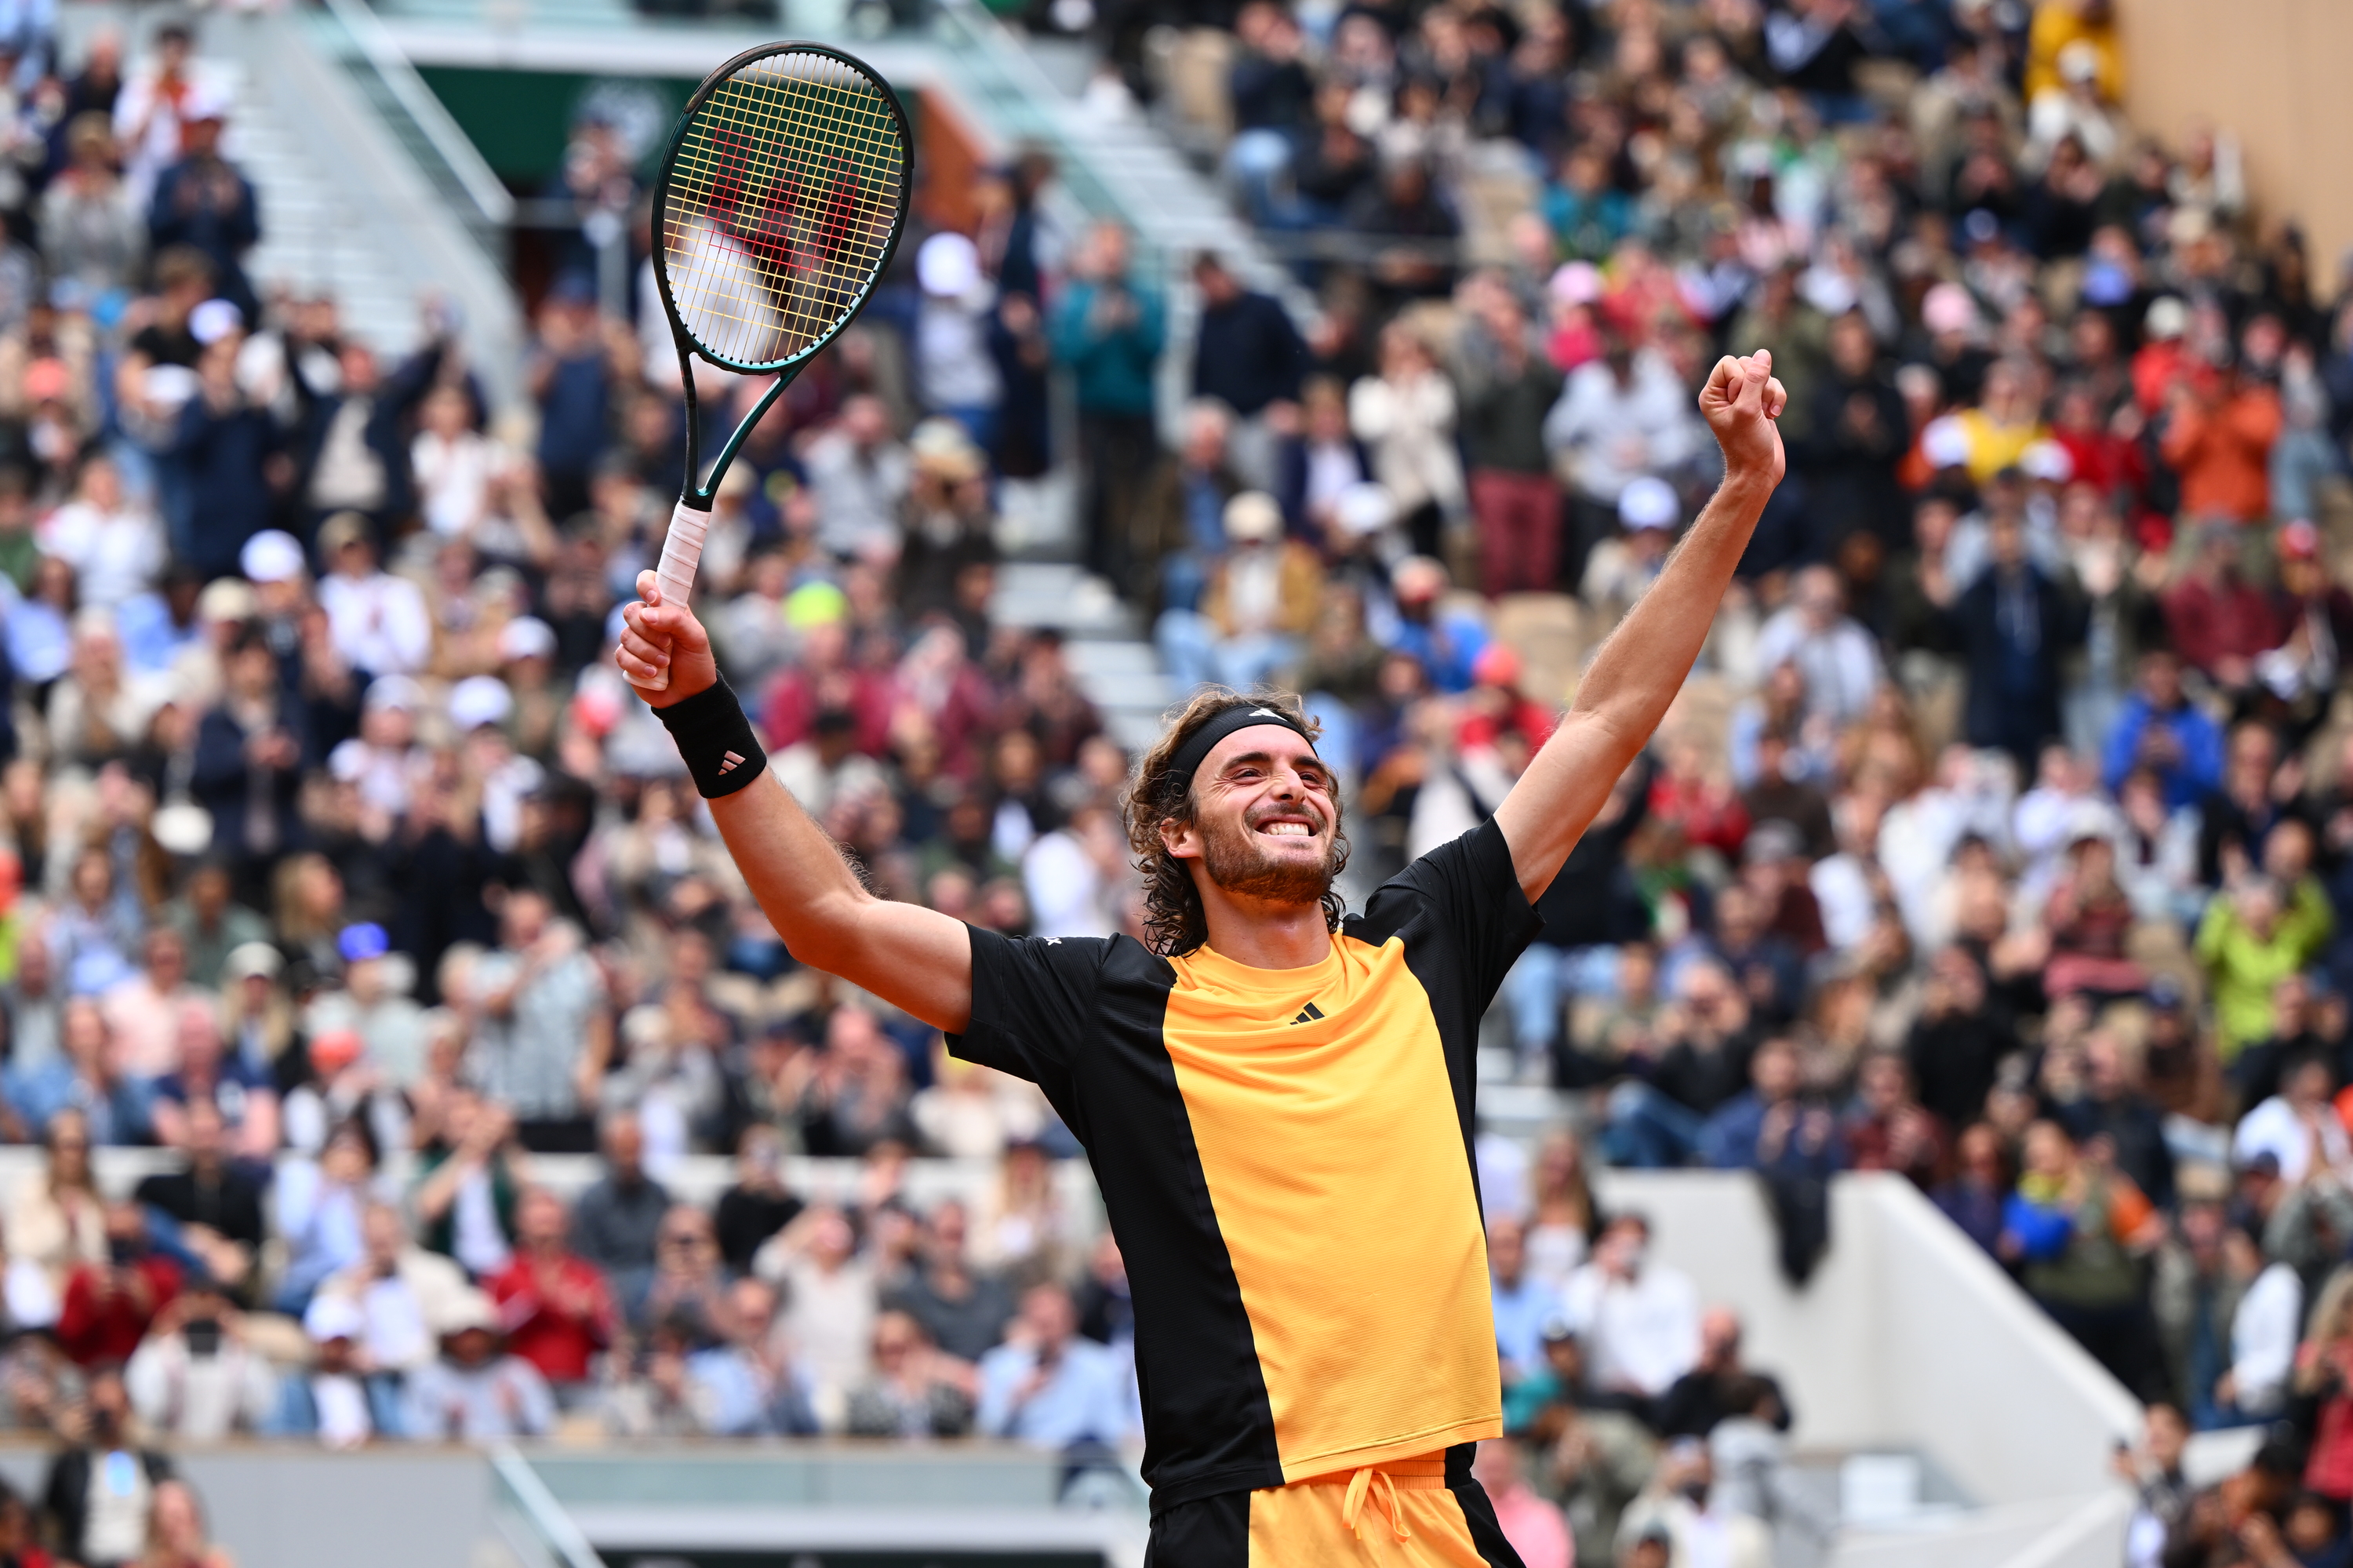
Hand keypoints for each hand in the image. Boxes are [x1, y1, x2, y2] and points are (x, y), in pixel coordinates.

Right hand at [618, 571, 718, 704]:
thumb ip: (675, 620)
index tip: (654, 599)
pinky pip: (621, 655)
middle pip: (630, 611)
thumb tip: (646, 614)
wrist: (691, 695)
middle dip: (649, 631)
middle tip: (668, 644)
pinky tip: (654, 674)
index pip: (648, 581)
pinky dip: (638, 665)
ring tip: (665, 663)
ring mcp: (636, 640)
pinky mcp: (627, 660)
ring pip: (625, 635)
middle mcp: (648, 621)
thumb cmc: (696, 662)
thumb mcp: (696, 638)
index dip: (646, 585)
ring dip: (647, 652)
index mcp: (666, 608)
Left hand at [1699, 350, 1787, 487]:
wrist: (1758, 470)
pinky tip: (1773, 417)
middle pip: (1748, 364)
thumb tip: (1763, 353)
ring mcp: (1744, 398)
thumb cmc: (1747, 444)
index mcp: (1711, 394)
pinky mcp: (1760, 403)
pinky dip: (1777, 398)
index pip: (1729, 363)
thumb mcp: (1749, 409)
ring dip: (1770, 392)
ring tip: (1765, 414)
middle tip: (1755, 408)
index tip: (1741, 402)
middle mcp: (1725, 394)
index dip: (1741, 378)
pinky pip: (1773, 385)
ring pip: (1764, 374)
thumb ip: (1755, 379)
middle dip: (1759, 384)